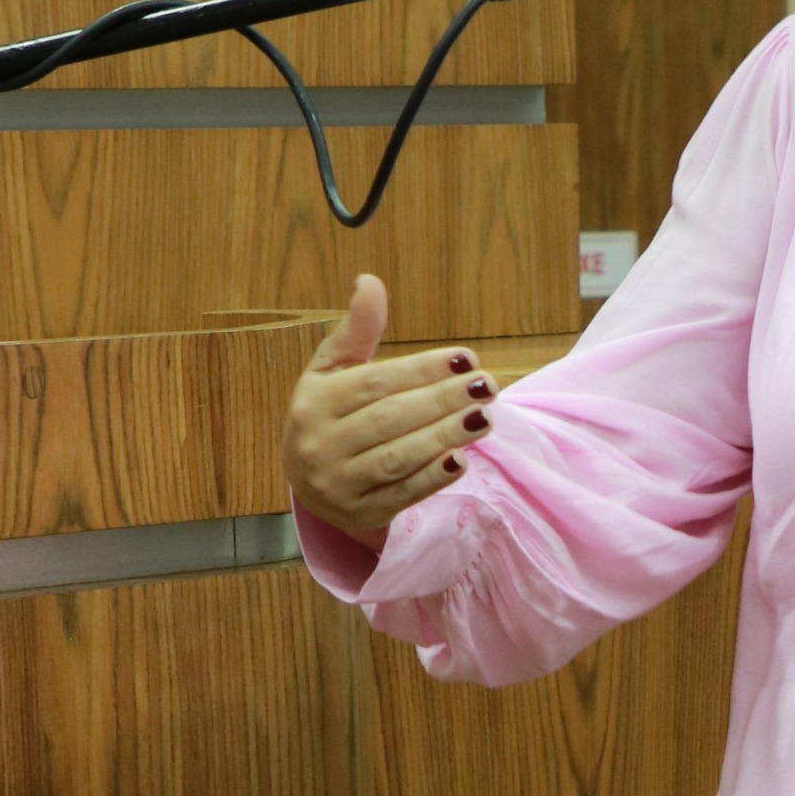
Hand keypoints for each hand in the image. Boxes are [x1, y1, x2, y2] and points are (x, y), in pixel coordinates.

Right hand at [282, 273, 493, 548]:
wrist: (307, 483)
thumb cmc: (330, 415)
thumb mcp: (333, 371)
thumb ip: (356, 331)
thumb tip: (370, 281)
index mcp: (315, 402)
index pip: (376, 383)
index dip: (423, 370)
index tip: (466, 358)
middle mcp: (321, 445)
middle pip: (391, 419)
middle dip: (443, 400)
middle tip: (487, 385)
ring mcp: (339, 484)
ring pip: (399, 458)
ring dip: (446, 436)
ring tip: (485, 416)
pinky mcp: (361, 514)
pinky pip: (402, 495)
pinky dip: (433, 478)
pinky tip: (462, 459)